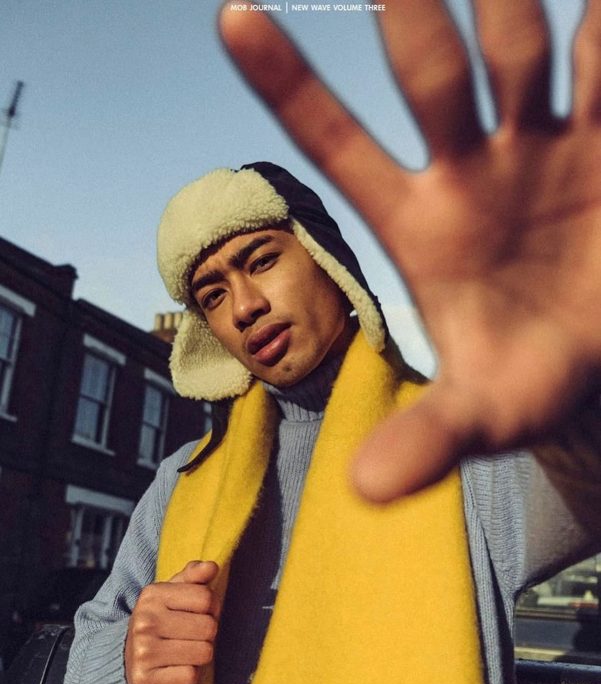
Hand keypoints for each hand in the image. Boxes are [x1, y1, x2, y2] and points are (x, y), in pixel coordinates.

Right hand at [124, 560, 219, 683]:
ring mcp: (143, 652)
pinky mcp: (145, 680)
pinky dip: (189, 676)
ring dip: (200, 655)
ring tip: (184, 652)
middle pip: (209, 627)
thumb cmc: (158, 621)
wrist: (123, 659)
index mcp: (153, 595)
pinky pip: (191, 677)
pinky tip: (175, 670)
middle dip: (207, 633)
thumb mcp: (171, 593)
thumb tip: (212, 567)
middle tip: (191, 636)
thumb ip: (193, 576)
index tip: (199, 613)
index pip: (206, 598)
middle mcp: (145, 621)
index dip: (212, 607)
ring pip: (204, 652)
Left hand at [219, 1, 600, 499]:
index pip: (337, 144)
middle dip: (412, 22)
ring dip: (510, 9)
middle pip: (432, 76)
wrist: (590, 366)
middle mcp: (468, 170)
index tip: (232, 14)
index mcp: (417, 225)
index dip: (288, 84)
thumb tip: (364, 491)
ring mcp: (537, 146)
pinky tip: (593, 13)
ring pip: (519, 49)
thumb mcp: (479, 415)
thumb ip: (427, 440)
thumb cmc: (523, 385)